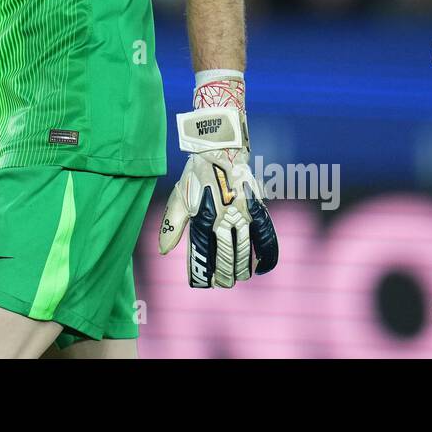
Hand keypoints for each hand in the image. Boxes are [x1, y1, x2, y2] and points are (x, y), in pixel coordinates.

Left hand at [158, 72, 278, 287]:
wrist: (221, 148)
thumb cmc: (197, 174)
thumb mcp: (179, 195)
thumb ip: (172, 224)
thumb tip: (163, 251)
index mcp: (202, 213)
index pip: (202, 251)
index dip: (202, 269)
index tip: (201, 282)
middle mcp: (223, 215)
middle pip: (225, 254)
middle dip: (223, 273)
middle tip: (222, 283)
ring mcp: (242, 211)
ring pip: (245, 249)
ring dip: (242, 268)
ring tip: (238, 278)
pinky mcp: (257, 207)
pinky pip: (266, 235)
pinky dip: (267, 254)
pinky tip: (263, 267)